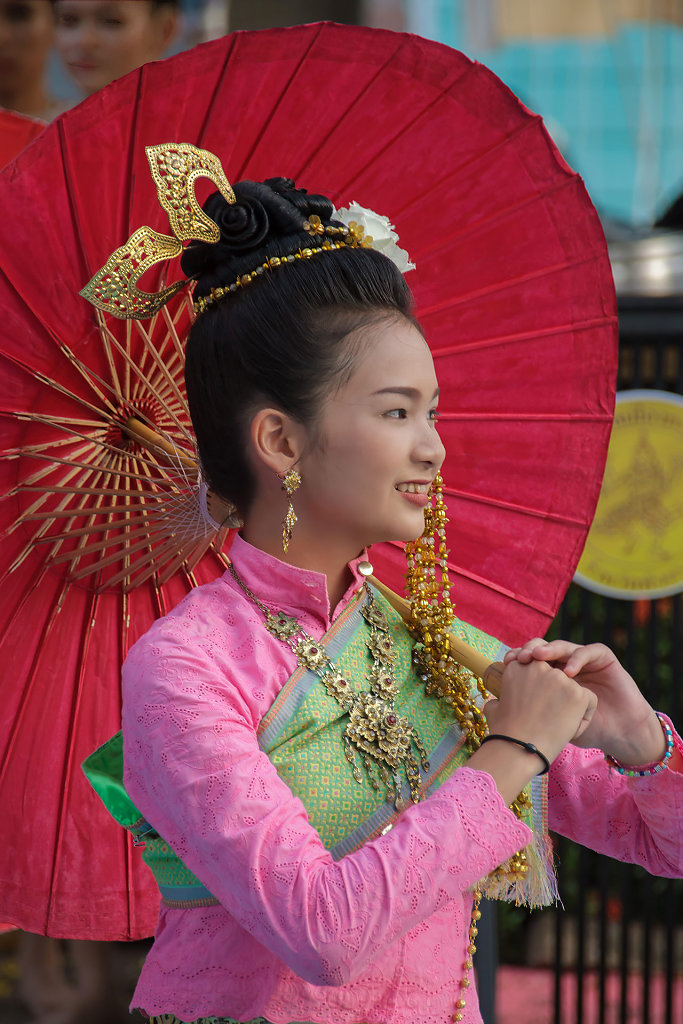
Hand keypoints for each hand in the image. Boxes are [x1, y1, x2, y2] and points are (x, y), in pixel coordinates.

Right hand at [483, 655, 597, 765]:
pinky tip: (570, 728)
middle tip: (546, 717)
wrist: (519, 749)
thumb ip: (500, 699)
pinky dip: (583, 716)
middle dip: (555, 695)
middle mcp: (539, 666)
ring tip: (555, 725)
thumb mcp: (495, 708)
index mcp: (518, 667)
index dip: (538, 689)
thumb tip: (498, 702)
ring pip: (573, 688)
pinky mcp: (577, 693)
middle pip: (556, 677)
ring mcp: (559, 678)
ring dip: (568, 705)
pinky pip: (589, 701)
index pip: (537, 670)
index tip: (533, 707)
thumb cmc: (504, 733)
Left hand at [504, 639, 665, 764]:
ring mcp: (584, 660)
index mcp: (549, 675)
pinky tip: (569, 672)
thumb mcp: (551, 722)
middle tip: (520, 658)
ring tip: (538, 658)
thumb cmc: (584, 730)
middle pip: (544, 648)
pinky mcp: (604, 659)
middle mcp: (565, 664)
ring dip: (550, 650)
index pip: (531, 659)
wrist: (617, 734)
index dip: (518, 658)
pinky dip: (578, 658)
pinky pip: (590, 651)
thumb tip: (493, 705)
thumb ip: (528, 711)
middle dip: (530, 650)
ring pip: (564, 646)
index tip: (505, 664)